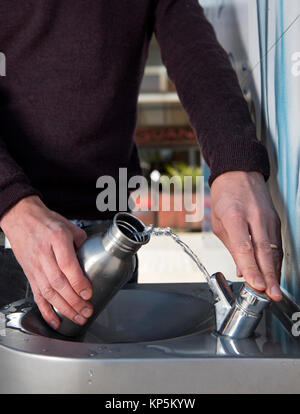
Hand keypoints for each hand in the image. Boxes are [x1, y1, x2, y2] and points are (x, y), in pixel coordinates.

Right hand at [0, 196, 92, 329]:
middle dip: (74, 301)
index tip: (88, 293)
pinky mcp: (29, 274)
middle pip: (58, 283)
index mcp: (56, 239)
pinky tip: (55, 321)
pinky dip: (46, 311)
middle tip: (87, 311)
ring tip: (77, 318)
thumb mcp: (68, 226)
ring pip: (48, 292)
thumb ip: (82, 242)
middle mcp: (44, 254)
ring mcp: (35, 266)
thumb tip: (92, 257)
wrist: (21, 218)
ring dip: (64, 309)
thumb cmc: (45, 221)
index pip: (67, 265)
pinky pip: (37, 295)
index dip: (78, 282)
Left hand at [210, 171, 282, 300]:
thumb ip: (231, 246)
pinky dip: (276, 261)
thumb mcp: (219, 221)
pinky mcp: (276, 221)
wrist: (240, 172)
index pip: (244, 246)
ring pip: (274, 250)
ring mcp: (269, 218)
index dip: (251, 268)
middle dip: (268, 276)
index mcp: (234, 215)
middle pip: (264, 251)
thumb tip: (242, 270)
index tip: (255, 284)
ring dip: (274, 272)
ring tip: (273, 292)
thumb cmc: (225, 195)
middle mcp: (255, 217)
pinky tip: (274, 274)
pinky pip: (277, 245)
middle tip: (271, 295)